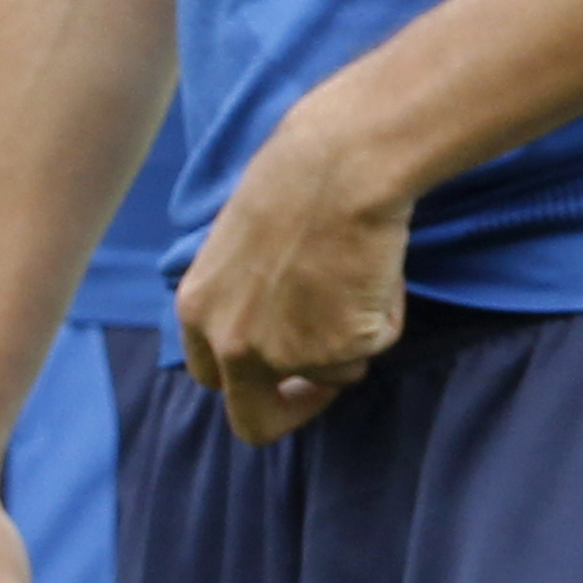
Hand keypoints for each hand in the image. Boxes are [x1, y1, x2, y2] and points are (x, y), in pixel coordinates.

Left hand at [173, 99, 409, 448]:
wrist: (343, 162)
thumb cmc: (300, 177)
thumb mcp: (238, 242)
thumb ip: (242, 295)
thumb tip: (276, 320)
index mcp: (198, 310)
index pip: (210, 379)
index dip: (251, 382)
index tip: (281, 376)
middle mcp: (229, 342)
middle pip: (254, 420)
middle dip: (293, 409)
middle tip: (322, 387)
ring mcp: (281, 353)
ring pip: (330, 375)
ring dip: (352, 338)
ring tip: (360, 274)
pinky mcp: (335, 352)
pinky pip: (372, 350)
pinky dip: (384, 318)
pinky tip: (378, 271)